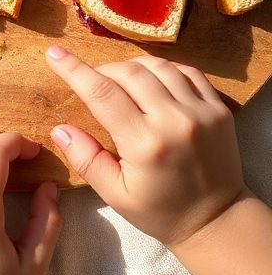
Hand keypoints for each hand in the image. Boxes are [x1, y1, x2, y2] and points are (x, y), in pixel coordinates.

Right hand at [46, 48, 245, 248]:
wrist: (217, 220)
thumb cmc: (161, 212)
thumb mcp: (116, 195)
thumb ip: (86, 159)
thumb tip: (59, 129)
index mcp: (145, 144)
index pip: (102, 93)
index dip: (74, 69)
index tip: (55, 53)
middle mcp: (174, 121)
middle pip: (129, 73)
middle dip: (103, 70)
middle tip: (93, 80)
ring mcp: (200, 111)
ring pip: (158, 66)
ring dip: (133, 66)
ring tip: (121, 78)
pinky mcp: (218, 109)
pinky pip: (188, 72)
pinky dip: (165, 68)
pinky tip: (153, 79)